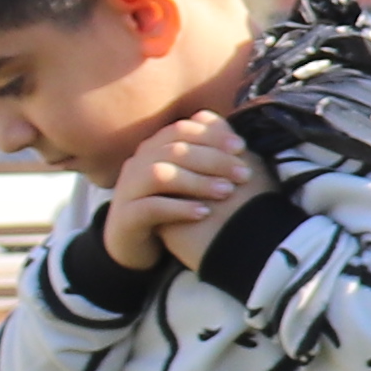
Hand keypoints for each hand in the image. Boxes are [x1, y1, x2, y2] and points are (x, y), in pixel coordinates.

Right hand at [112, 112, 270, 269]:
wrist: (132, 241)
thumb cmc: (169, 206)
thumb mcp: (188, 180)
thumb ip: (207, 158)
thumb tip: (237, 140)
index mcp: (154, 149)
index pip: (182, 130)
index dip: (212, 135)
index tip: (242, 147)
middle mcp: (137, 163)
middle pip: (175, 150)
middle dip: (214, 159)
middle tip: (244, 173)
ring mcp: (128, 189)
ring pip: (160, 174)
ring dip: (197, 182)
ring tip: (227, 191)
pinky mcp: (126, 216)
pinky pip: (151, 207)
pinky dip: (179, 208)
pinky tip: (204, 213)